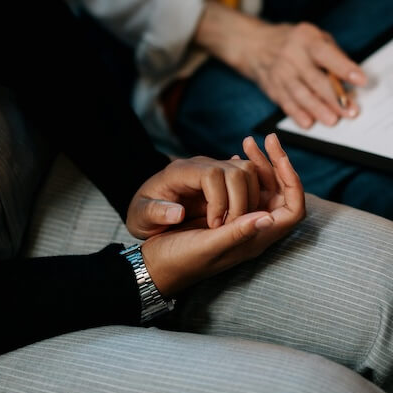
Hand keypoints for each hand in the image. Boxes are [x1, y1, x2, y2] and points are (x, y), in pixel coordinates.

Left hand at [127, 155, 261, 238]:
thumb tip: (177, 213)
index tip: (213, 226)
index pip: (213, 174)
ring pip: (248, 172)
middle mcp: (201, 165)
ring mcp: (216, 168)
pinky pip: (250, 178)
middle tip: (229, 228)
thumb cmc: (144, 214)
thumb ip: (155, 213)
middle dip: (240, 202)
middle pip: (237, 170)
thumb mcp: (140, 217)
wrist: (149, 209)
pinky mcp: (225, 178)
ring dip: (250, 200)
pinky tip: (241, 218)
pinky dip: (253, 197)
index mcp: (180, 172)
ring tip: (235, 224)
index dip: (219, 200)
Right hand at [140, 134, 305, 296]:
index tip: (280, 157)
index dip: (292, 182)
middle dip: (277, 165)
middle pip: (281, 193)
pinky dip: (243, 169)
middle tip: (268, 139)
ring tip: (248, 141)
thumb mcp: (207, 247)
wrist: (154, 264)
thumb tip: (268, 217)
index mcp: (255, 239)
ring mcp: (241, 219)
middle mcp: (253, 228)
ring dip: (259, 164)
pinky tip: (236, 154)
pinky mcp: (227, 212)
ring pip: (263, 187)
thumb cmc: (179, 260)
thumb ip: (237, 233)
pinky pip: (244, 187)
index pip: (293, 210)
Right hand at [195, 0, 366, 128]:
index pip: (326, 54)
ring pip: (300, 94)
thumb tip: (350, 81)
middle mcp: (291, 55)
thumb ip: (333, 55)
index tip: (361, 80)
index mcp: (306, 39)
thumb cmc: (295, 43)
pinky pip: (286, 103)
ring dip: (317, 109)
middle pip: (314, 79)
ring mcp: (280, 73)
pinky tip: (308, 122)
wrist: (255, 45)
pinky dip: (297, 114)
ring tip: (332, 120)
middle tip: (350, 111)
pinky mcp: (273, 88)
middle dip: (334, 97)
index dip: (344, 68)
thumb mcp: (314, 37)